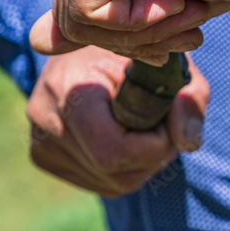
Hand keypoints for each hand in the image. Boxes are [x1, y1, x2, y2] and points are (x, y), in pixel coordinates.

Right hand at [26, 46, 209, 197]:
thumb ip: (189, 100)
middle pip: (114, 171)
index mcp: (69, 87)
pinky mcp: (43, 157)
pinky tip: (124, 139)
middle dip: (151, 157)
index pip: (114, 150)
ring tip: (142, 128)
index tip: (166, 118)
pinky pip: (100, 184)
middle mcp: (45, 117)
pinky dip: (124, 170)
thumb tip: (189, 143)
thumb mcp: (171, 66)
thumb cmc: (133, 55)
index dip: (154, 145)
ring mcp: (39, 141)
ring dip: (141, 164)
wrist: (86, 46)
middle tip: (161, 127)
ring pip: (111, 182)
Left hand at [29, 0, 229, 63]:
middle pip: (71, 16)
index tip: (161, 45)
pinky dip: (139, 20)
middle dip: (132, 40)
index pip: (70, 11)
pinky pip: (90, 9)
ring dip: (143, 32)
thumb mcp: (148, 13)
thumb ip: (95, 24)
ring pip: (78, 18)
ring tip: (185, 13)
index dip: (120, 41)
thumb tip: (36, 44)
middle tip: (183, 32)